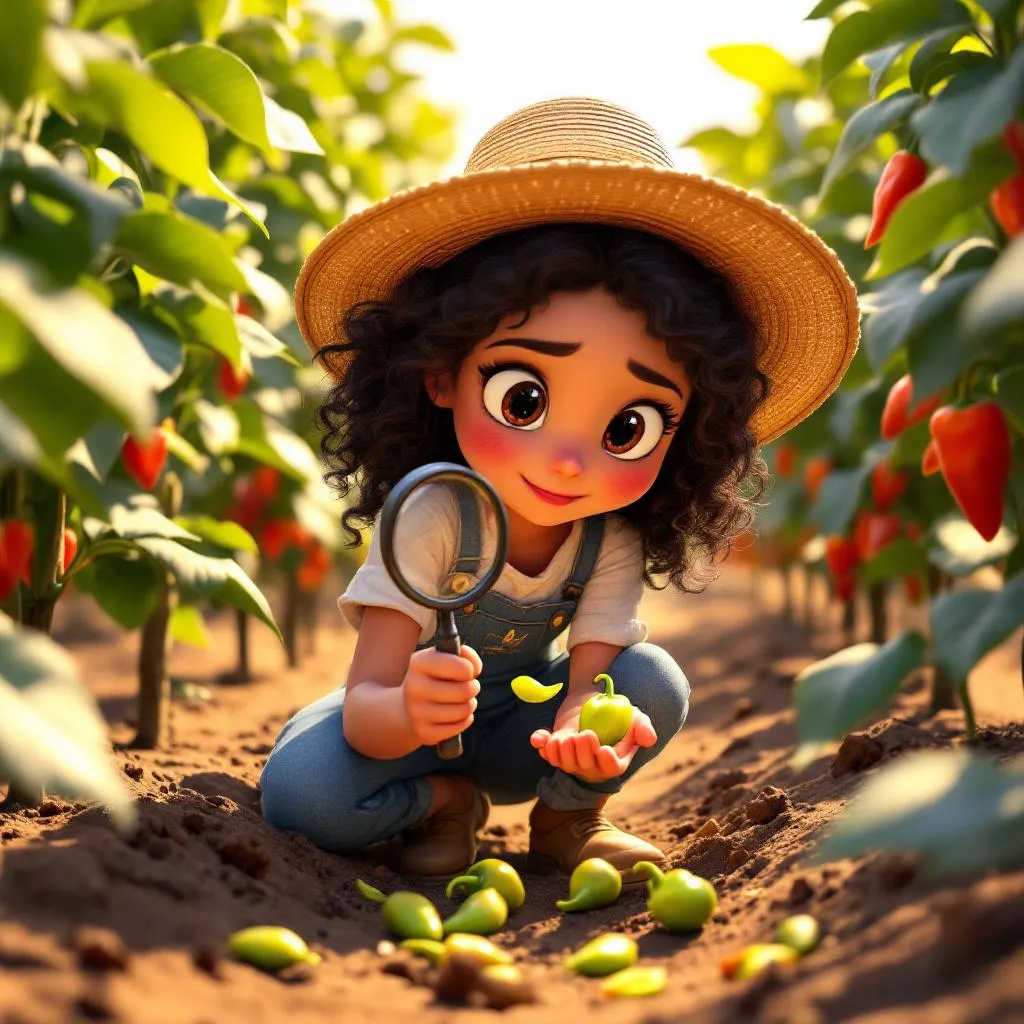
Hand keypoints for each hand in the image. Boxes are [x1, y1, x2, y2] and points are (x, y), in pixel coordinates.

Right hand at [400, 644, 481, 746]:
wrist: (408, 706)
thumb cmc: (436, 678)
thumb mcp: (446, 658)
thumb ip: (465, 656)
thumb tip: (473, 667)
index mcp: (419, 662)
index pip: (460, 666)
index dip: (470, 670)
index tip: (466, 671)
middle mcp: (414, 686)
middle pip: (464, 691)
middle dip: (473, 688)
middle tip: (469, 687)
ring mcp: (416, 711)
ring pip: (463, 710)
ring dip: (470, 704)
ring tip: (463, 700)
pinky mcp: (423, 731)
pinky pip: (458, 727)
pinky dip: (464, 720)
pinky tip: (456, 715)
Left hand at [530, 702, 656, 783]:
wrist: (593, 700)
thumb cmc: (617, 712)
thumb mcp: (634, 717)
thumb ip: (642, 728)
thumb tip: (648, 739)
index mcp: (613, 760)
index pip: (611, 768)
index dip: (607, 762)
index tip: (603, 749)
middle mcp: (591, 764)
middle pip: (584, 767)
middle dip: (581, 753)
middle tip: (584, 734)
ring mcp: (571, 758)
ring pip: (563, 763)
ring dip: (560, 752)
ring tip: (564, 738)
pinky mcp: (556, 748)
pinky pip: (546, 752)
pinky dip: (540, 744)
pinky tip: (540, 737)